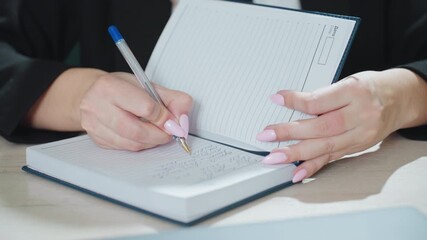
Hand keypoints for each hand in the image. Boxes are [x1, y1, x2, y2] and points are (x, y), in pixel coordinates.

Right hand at [80, 72, 192, 150]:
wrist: (91, 93)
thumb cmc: (120, 88)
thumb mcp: (147, 85)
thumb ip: (170, 98)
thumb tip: (183, 118)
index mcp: (111, 87)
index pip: (145, 107)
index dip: (164, 117)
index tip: (173, 120)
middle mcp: (97, 106)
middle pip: (136, 130)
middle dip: (159, 135)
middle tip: (170, 133)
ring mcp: (94, 125)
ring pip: (131, 143)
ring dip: (151, 142)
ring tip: (158, 133)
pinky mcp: (97, 139)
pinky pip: (124, 148)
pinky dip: (139, 145)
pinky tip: (143, 136)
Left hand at [257, 68, 426, 181]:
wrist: (400, 99)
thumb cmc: (370, 87)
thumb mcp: (348, 81)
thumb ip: (322, 95)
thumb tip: (290, 105)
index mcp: (355, 93)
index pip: (319, 101)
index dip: (295, 101)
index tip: (276, 99)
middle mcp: (360, 116)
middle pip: (320, 127)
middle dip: (290, 133)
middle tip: (266, 135)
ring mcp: (360, 135)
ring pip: (325, 146)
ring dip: (296, 153)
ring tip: (274, 157)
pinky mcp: (357, 148)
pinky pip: (332, 158)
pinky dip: (313, 166)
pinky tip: (296, 172)